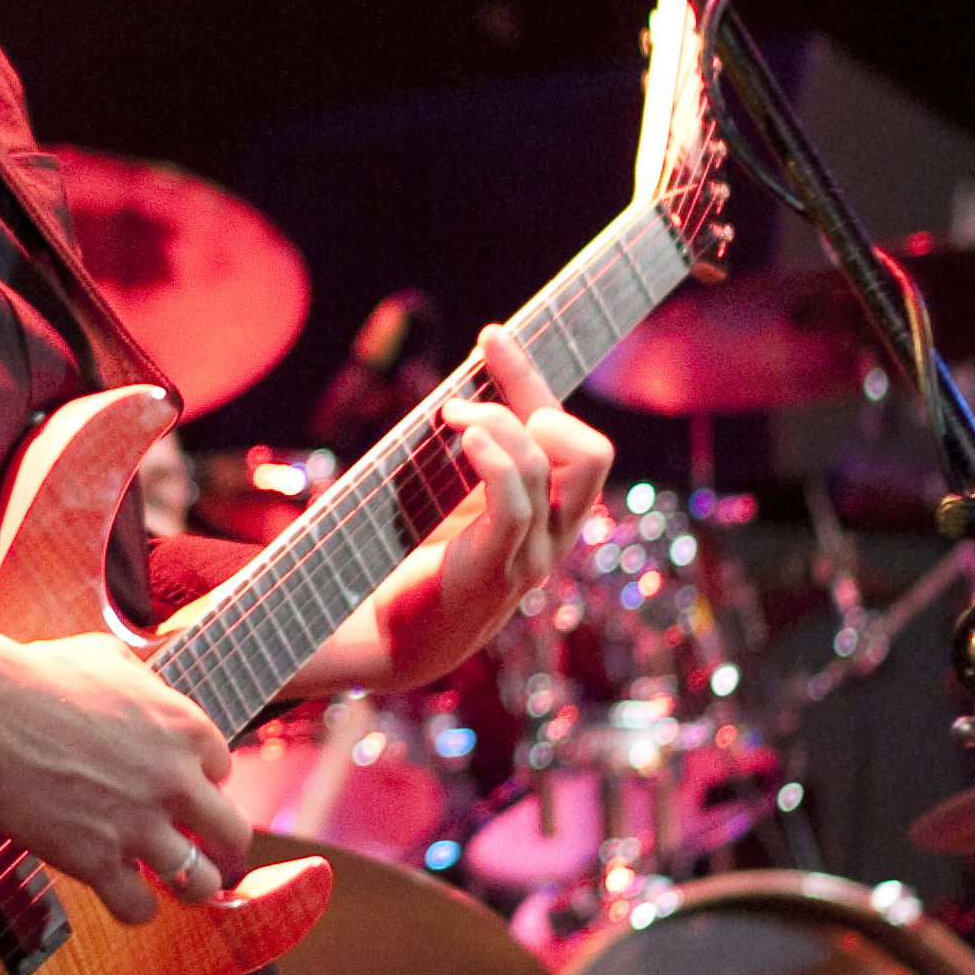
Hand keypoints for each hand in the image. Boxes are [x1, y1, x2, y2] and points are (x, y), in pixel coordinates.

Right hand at [0, 598, 257, 930]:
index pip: (222, 770)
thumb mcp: (110, 658)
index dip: (199, 781)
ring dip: (191, 885)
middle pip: (231, 834)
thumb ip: (145, 683)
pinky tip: (126, 894)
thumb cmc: (39, 675)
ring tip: (176, 883)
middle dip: (218, 841)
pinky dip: (136, 907)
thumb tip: (150, 690)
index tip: (178, 787)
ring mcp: (138, 826)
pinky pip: (139, 908)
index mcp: (185, 729)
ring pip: (199, 882)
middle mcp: (173, 782)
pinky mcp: (97, 860)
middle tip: (202, 844)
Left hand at [355, 324, 608, 691]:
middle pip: (589, 451)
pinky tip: (463, 439)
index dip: (532, 379)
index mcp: (552, 511)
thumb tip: (457, 390)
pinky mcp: (498, 570)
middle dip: (531, 400)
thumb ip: (469, 454)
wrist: (384, 637)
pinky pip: (515, 503)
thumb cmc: (413, 561)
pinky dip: (495, 460)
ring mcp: (534, 556)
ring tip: (448, 419)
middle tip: (466, 398)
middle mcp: (556, 534)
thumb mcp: (448, 496)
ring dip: (497, 425)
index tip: (490, 336)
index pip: (574, 437)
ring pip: (548, 467)